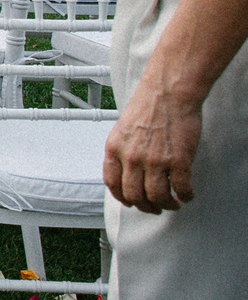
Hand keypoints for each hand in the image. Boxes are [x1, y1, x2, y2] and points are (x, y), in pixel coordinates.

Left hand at [104, 82, 202, 212]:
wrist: (168, 92)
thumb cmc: (148, 106)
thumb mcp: (122, 130)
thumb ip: (122, 151)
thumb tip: (126, 172)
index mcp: (114, 149)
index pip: (113, 184)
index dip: (123, 198)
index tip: (131, 202)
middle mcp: (131, 157)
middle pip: (134, 196)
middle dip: (146, 206)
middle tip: (155, 207)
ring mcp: (154, 160)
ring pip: (157, 197)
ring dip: (167, 205)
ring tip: (173, 203)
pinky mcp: (178, 160)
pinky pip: (181, 188)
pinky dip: (185, 196)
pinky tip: (187, 195)